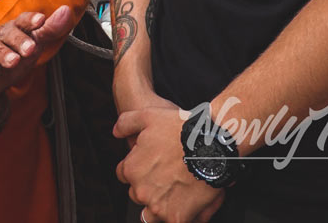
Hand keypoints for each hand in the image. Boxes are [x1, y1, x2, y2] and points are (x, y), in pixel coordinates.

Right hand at [0, 5, 74, 102]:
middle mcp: (1, 35)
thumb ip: (50, 29)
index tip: (41, 21)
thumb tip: (66, 10)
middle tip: (31, 49)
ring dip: (4, 54)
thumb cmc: (16, 53)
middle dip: (20, 40)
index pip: (23, 20)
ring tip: (14, 61)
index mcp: (16, 27)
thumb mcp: (36, 42)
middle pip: (9, 33)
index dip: (31, 20)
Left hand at [114, 107, 224, 222]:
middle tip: (166, 175)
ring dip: (159, 204)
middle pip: (137, 193)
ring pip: (151, 211)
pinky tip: (187, 202)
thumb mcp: (149, 115)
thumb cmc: (181, 130)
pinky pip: (170, 221)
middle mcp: (141, 190)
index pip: (125, 174)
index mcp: (132, 169)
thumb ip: (126, 122)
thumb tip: (115, 132)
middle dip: (148, 185)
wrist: (211, 145)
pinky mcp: (176, 218)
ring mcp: (158, 206)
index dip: (138, 167)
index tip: (151, 163)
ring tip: (176, 190)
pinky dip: (176, 214)